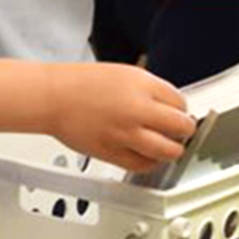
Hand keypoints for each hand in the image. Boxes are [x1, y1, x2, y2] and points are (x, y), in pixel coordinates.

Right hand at [45, 63, 195, 171]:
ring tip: (170, 147)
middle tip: (181, 131)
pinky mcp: (113, 152)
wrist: (53, 97)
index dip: (182, 110)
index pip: (180, 103)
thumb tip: (169, 107)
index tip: (179, 113)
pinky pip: (143, 165)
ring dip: (173, 150)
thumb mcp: (123, 74)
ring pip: (168, 151)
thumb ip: (148, 90)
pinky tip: (149, 156)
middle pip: (181, 127)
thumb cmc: (81, 84)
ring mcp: (126, 133)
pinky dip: (151, 162)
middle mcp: (137, 109)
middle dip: (185, 130)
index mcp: (141, 84)